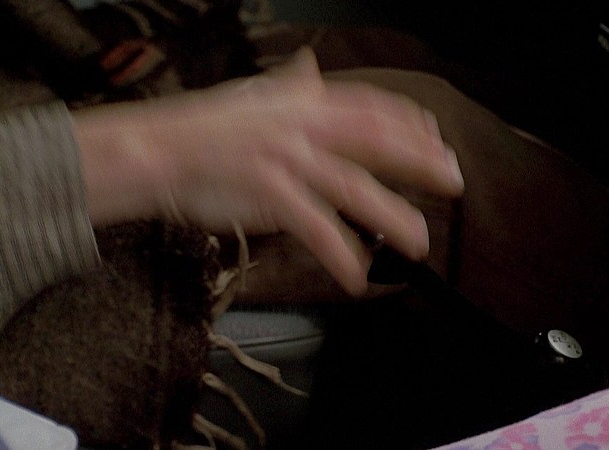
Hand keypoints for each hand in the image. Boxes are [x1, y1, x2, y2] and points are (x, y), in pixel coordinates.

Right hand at [74, 47, 463, 294]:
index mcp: (301, 102)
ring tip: (419, 242)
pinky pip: (316, 228)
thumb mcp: (250, 97)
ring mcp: (287, 158)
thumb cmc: (199, 128)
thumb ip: (288, 87)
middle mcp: (301, 125)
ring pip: (355, 189)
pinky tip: (357, 276)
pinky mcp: (269, 193)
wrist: (153, 149)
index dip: (409, 122)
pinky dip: (340, 254)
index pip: (369, 106)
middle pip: (376, 141)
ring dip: (393, 218)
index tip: (435, 137)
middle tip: (454, 180)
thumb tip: (310, 68)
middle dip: (422, 161)